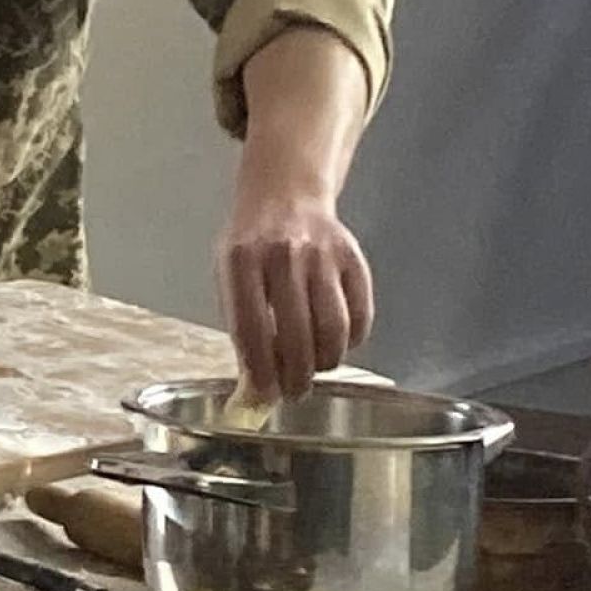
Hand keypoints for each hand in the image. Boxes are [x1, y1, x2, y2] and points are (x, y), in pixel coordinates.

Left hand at [218, 185, 373, 400]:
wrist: (284, 194)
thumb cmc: (251, 244)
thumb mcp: (229, 276)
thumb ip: (241, 327)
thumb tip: (256, 388)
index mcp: (242, 260)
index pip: (251, 329)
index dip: (261, 371)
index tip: (266, 396)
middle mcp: (284, 255)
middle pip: (297, 335)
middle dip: (297, 376)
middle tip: (294, 392)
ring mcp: (322, 255)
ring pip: (334, 330)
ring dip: (326, 362)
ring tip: (315, 369)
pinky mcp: (354, 258)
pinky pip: (361, 315)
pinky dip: (352, 341)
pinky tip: (336, 343)